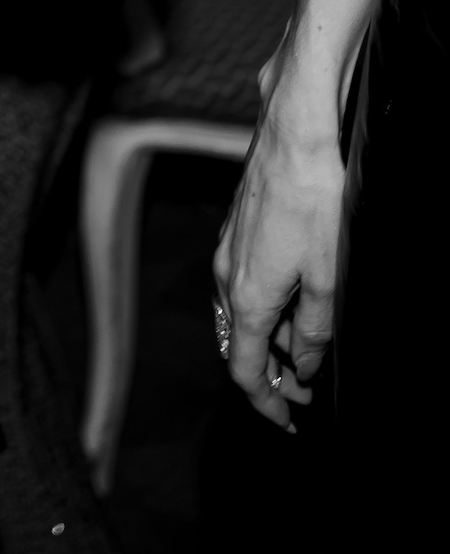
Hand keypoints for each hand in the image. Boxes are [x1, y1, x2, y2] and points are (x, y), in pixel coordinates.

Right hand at [213, 56, 345, 429]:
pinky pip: (243, 281)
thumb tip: (301, 365)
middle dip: (270, 373)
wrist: (295, 131)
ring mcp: (228, 246)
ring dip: (269, 338)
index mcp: (245, 297)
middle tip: (304, 392)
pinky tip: (295, 298)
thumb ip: (314, 332)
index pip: (244, 370)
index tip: (289, 422)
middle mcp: (225, 274)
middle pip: (237, 342)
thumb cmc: (314, 200)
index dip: (266, 403)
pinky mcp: (239, 224)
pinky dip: (266, 305)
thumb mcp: (328, 280)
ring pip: (239, 310)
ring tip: (305, 348)